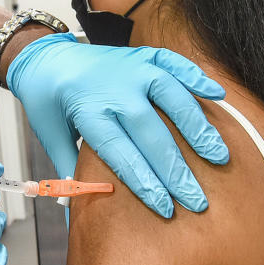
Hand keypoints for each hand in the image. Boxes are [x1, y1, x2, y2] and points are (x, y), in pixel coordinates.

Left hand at [6, 32, 228, 217]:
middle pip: (151, 132)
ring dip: (197, 128)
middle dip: (175, 169)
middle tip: (197, 200)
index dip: (144, 182)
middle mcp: (113, 87)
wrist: (44, 56)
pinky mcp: (144, 55)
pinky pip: (175, 63)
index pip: (120, 152)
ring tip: (218, 158)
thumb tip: (75, 208)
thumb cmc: (48, 101)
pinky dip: (197, 77)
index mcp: (87, 110)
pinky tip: (218, 96)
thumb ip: (69, 168)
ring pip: (171, 97)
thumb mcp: (50, 134)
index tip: (165, 208)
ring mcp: (132, 68)